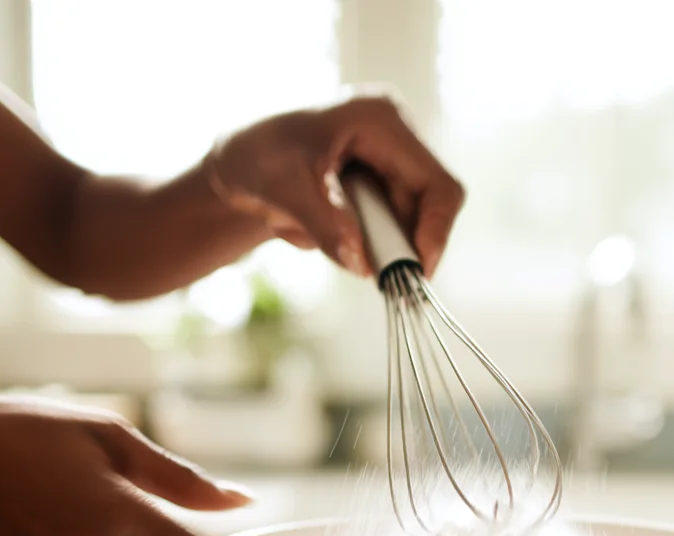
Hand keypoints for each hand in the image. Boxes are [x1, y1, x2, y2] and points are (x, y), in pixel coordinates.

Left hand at [205, 92, 465, 277]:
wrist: (236, 163)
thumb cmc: (254, 159)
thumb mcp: (285, 190)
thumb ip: (326, 225)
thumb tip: (363, 264)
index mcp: (380, 120)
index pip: (437, 184)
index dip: (436, 231)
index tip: (416, 271)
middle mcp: (394, 133)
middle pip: (430, 203)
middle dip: (404, 241)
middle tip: (379, 277)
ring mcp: (390, 155)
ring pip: (412, 217)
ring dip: (382, 241)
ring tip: (333, 241)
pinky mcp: (381, 177)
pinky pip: (393, 220)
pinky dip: (370, 238)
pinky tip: (331, 229)